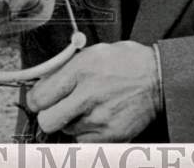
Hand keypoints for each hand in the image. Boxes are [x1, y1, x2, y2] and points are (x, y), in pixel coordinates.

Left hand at [26, 42, 161, 142]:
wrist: (157, 78)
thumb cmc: (126, 63)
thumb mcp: (92, 52)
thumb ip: (65, 68)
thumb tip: (42, 82)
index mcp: (81, 70)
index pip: (40, 97)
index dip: (36, 100)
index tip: (39, 100)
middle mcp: (88, 95)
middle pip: (47, 121)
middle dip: (48, 114)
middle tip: (56, 107)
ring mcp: (100, 118)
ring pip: (66, 131)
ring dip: (70, 122)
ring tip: (86, 108)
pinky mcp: (111, 135)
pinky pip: (83, 141)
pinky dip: (86, 132)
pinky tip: (96, 118)